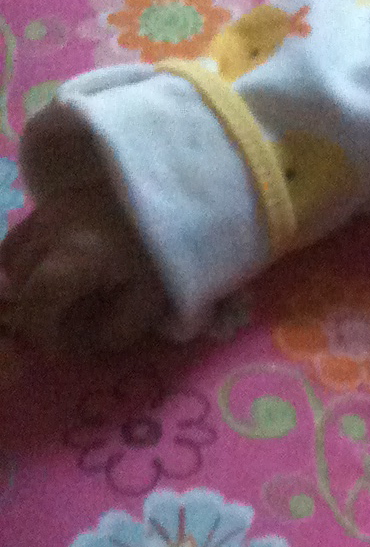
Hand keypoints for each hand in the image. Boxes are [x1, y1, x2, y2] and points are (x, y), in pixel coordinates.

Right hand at [0, 183, 168, 352]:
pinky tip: (51, 273)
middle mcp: (50, 232)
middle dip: (37, 314)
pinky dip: (25, 262)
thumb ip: (115, 330)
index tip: (68, 347)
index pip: (35, 304)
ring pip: (11, 260)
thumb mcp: (151, 301)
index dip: (44, 334)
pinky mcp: (51, 203)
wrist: (177, 199)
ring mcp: (46, 213)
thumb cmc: (167, 252)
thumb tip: (85, 343)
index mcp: (75, 257)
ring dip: (27, 287)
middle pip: (19, 283)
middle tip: (68, 328)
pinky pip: (19, 238)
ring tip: (60, 302)